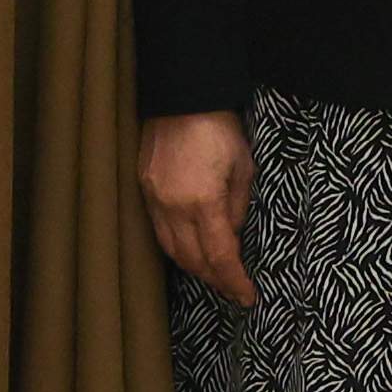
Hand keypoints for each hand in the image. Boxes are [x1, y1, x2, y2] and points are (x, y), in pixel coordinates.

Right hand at [139, 111, 258, 306]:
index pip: (220, 256)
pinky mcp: (143, 189)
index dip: (235, 281)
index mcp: (203, 201)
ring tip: (214, 275)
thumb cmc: (219, 127)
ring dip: (194, 267)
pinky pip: (158, 230)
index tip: (248, 296)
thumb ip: (238, 207)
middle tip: (234, 290)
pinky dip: (176, 247)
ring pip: (171, 250)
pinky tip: (190, 249)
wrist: (182, 95)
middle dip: (215, 280)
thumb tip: (233, 235)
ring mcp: (153, 199)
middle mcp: (173, 207)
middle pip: (193, 260)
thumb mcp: (244, 167)